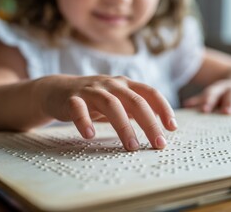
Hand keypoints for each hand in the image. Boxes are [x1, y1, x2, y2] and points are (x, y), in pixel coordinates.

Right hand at [36, 75, 176, 150]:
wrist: (58, 90)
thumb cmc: (95, 99)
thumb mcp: (119, 100)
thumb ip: (136, 108)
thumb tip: (161, 125)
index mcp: (125, 85)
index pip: (150, 93)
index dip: (163, 108)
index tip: (172, 127)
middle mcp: (111, 85)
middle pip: (135, 101)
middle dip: (149, 123)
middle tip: (159, 144)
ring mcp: (91, 90)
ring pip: (111, 104)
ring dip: (124, 127)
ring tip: (132, 147)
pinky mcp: (71, 98)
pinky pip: (78, 108)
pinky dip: (85, 121)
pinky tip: (90, 135)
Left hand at [183, 79, 230, 113]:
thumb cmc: (223, 92)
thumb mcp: (212, 94)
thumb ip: (200, 100)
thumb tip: (185, 106)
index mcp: (219, 89)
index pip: (212, 93)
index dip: (208, 101)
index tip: (204, 110)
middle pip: (230, 94)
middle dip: (228, 102)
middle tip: (226, 112)